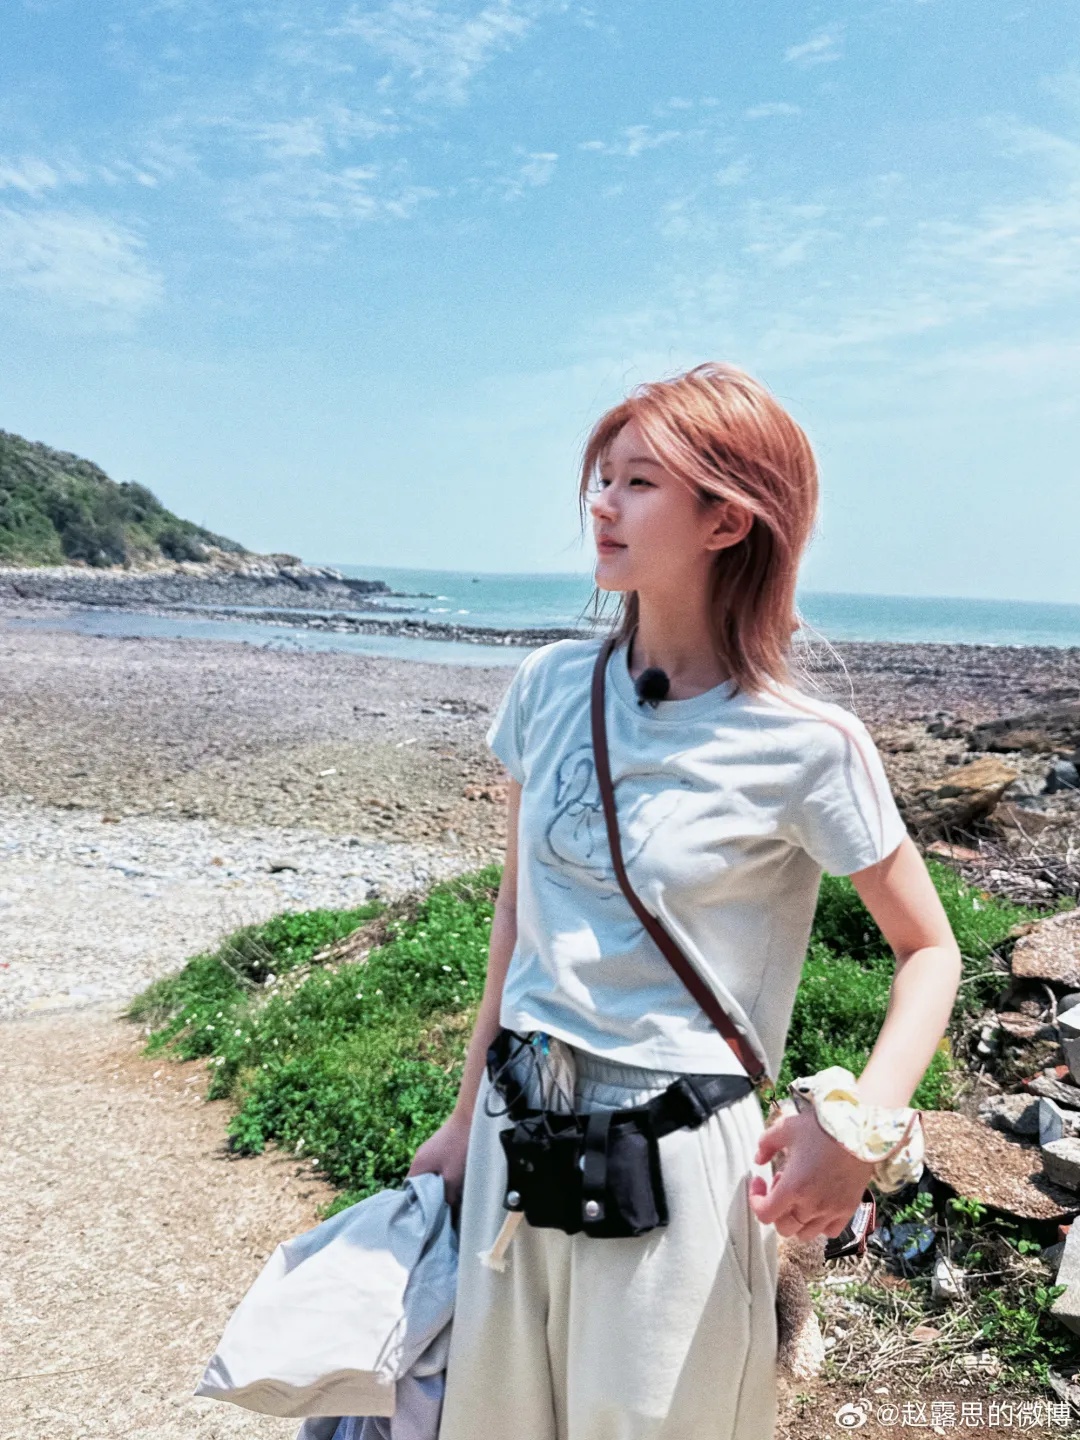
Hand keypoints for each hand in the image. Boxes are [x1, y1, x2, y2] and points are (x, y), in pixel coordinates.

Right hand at [407, 1112, 470, 1211]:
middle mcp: (421, 1159)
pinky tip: (458, 1185)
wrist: (473, 1116)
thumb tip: (445, 1216)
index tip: (427, 1221)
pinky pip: (440, 1170)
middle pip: (421, 1188)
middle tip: (442, 1214)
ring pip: (433, 1179)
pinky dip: (446, 1179)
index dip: (418, 1210)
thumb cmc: (460, 1147)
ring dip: (441, 1190)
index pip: (410, 1195)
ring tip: (452, 1202)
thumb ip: (446, 1198)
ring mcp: (431, 1153)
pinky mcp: (443, 1149)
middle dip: (431, 1201)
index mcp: (418, 1167)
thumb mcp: (453, 1178)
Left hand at [748, 1107, 875, 1240]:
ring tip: (801, 1193)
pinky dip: (820, 1224)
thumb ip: (766, 1144)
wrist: (859, 1131)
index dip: (755, 1200)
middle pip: (784, 1227)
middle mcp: (811, 1206)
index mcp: (792, 1187)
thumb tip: (758, 1160)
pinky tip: (819, 1203)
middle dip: (776, 1209)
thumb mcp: (786, 1128)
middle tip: (782, 1183)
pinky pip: (830, 1231)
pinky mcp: (849, 1210)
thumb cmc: (821, 1128)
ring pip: (805, 1234)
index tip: (759, 1182)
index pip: (764, 1214)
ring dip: (796, 1218)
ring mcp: (832, 1211)